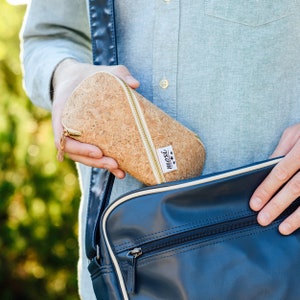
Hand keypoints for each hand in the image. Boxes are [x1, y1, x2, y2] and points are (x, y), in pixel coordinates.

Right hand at [52, 59, 139, 178]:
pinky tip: (119, 168)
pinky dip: (103, 162)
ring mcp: (75, 134)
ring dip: (99, 165)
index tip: (97, 151)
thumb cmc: (89, 75)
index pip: (63, 136)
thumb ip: (118, 74)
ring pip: (82, 157)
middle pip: (74, 152)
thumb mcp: (103, 71)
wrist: (77, 79)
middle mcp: (65, 126)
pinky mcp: (86, 137)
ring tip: (119, 170)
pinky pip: (90, 153)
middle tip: (114, 163)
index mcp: (63, 111)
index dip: (78, 148)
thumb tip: (136, 84)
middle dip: (94, 161)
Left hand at [250, 123, 299, 234]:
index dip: (267, 189)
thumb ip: (280, 151)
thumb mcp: (294, 133)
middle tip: (262, 220)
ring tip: (283, 228)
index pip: (280, 172)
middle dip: (277, 206)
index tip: (255, 204)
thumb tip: (264, 169)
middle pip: (295, 188)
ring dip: (297, 217)